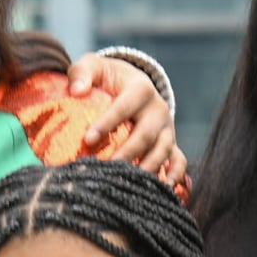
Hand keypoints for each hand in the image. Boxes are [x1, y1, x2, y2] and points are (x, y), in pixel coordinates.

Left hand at [66, 56, 190, 192]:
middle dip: (126, 153)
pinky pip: (179, 161)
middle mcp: (158, 109)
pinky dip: (175, 175)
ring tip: (127, 184)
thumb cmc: (106, 78)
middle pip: (146, 134)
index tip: (87, 140)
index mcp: (141, 88)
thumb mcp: (93, 67)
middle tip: (105, 170)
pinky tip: (163, 189)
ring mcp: (168, 128)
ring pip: (163, 151)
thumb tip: (77, 90)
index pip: (124, 107)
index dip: (107, 123)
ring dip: (147, 169)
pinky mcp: (171, 143)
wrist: (132, 82)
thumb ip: (81, 73)